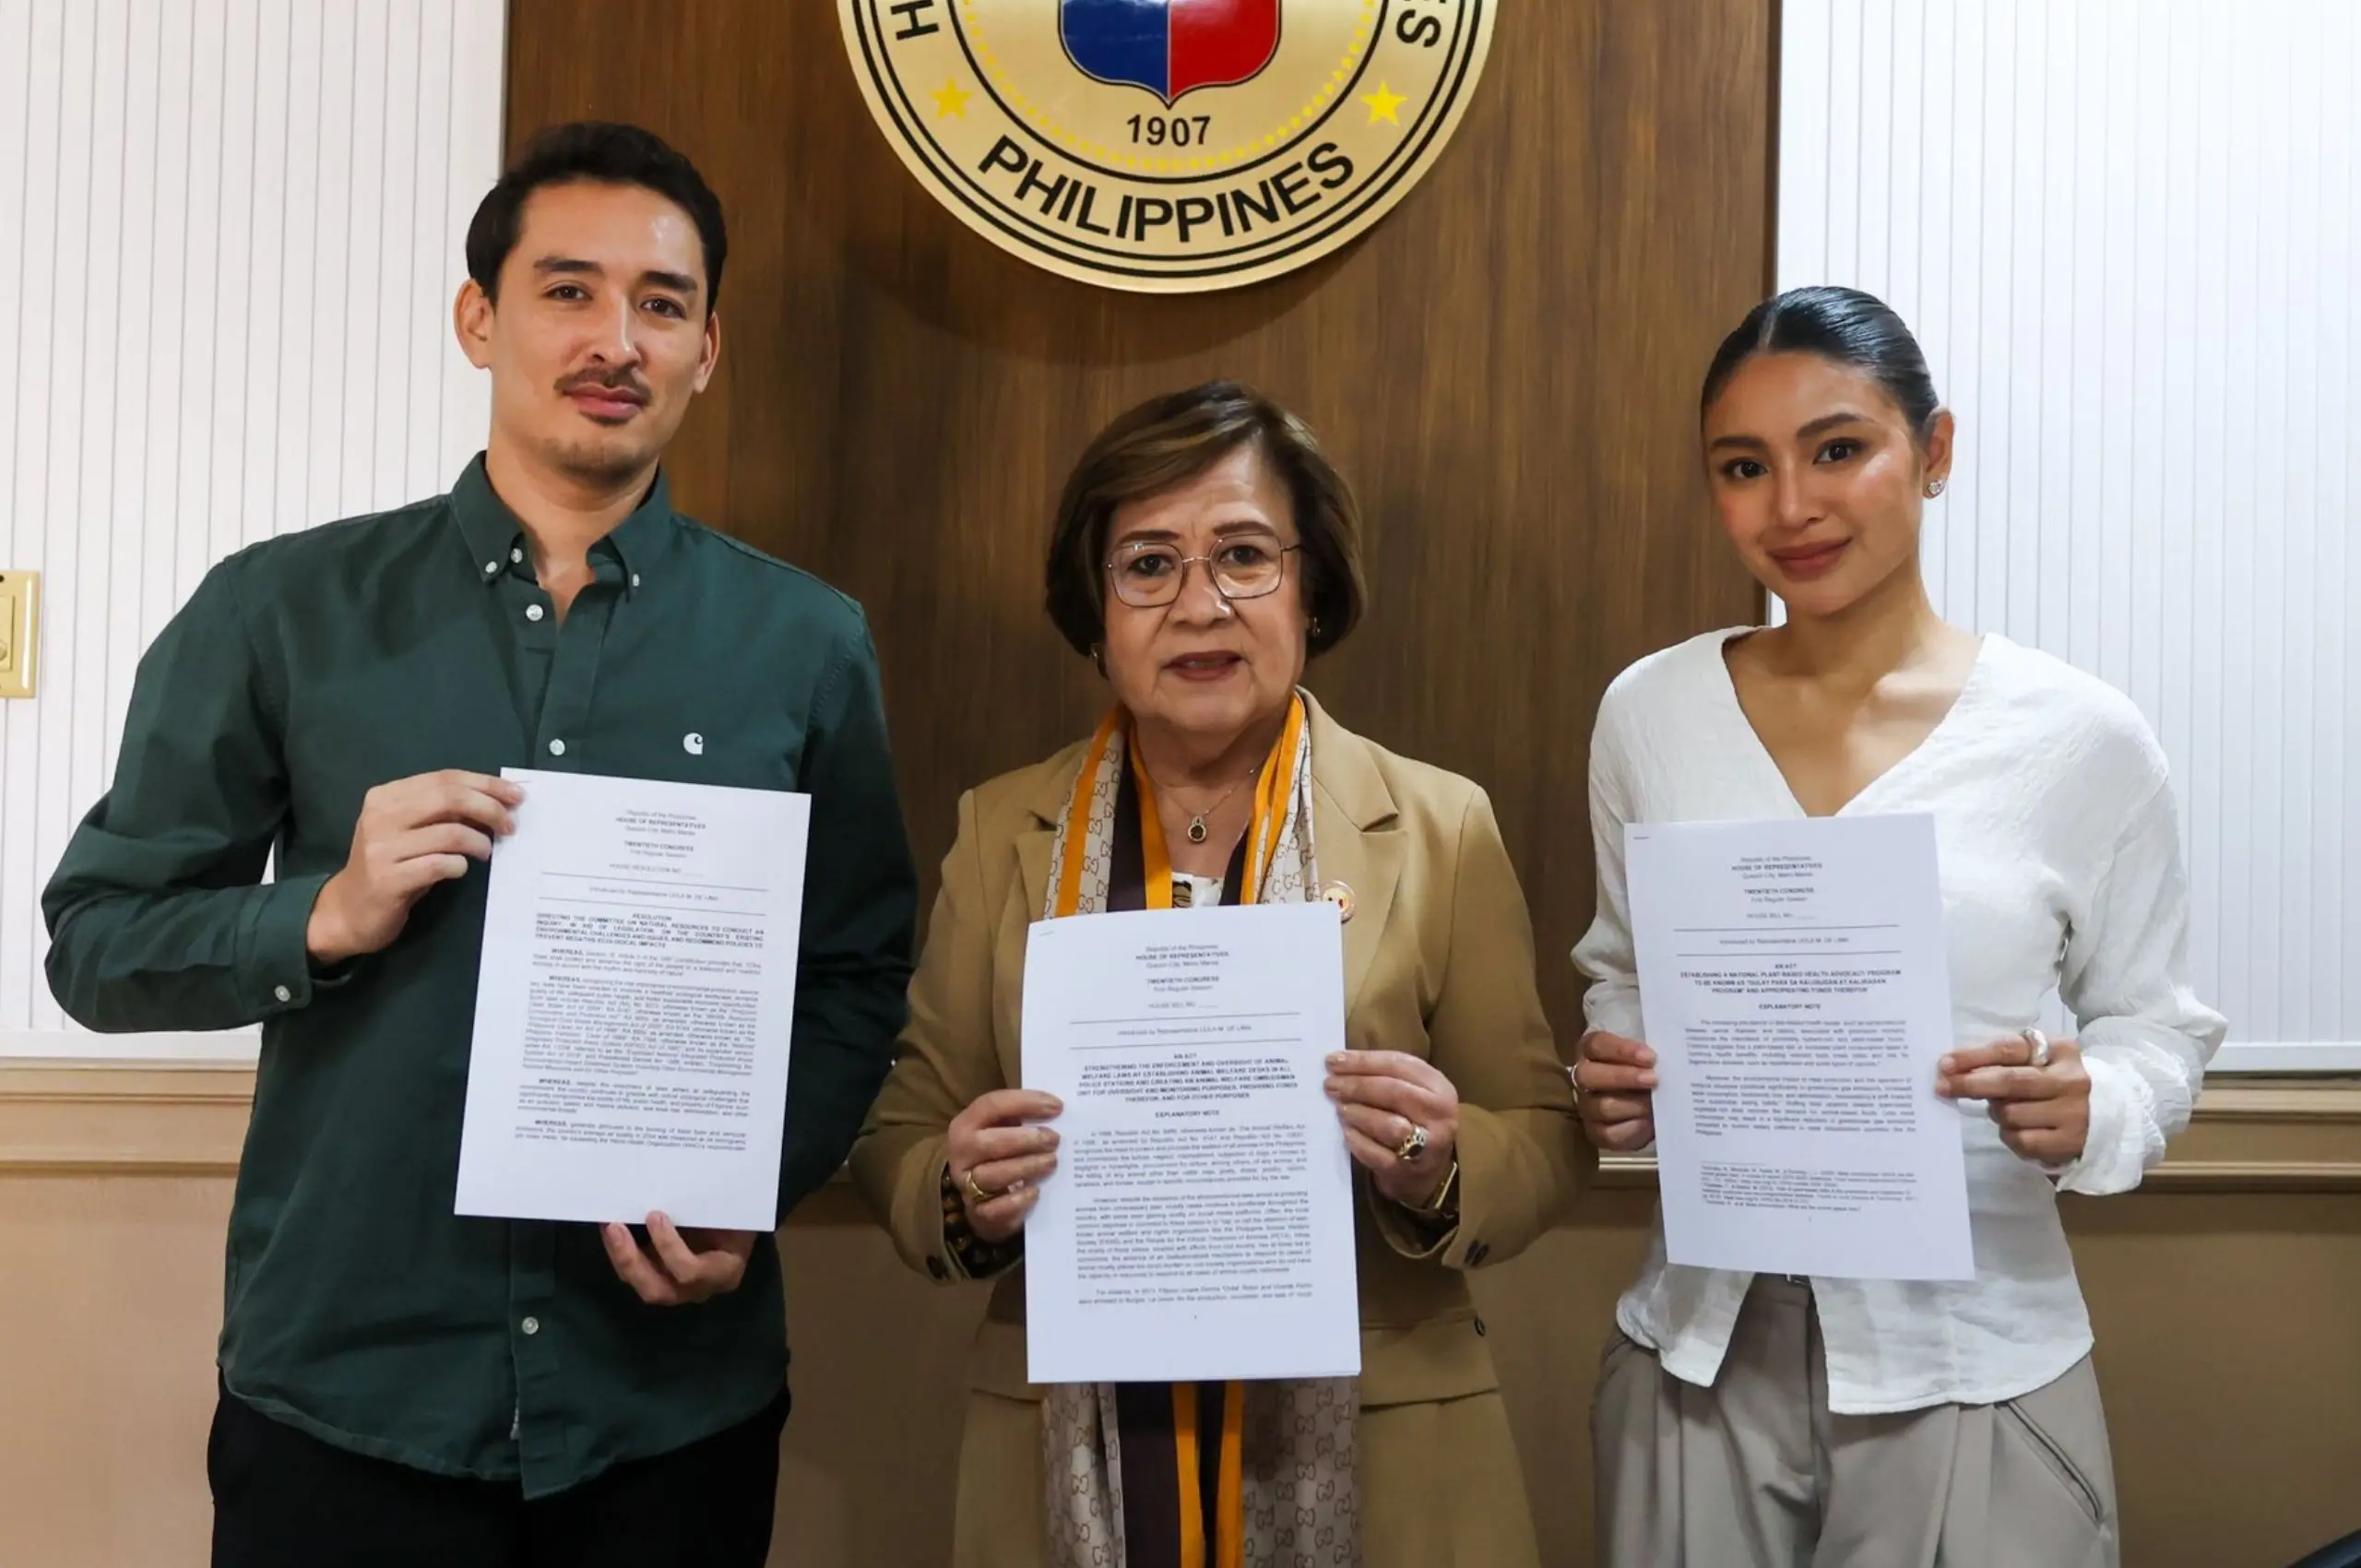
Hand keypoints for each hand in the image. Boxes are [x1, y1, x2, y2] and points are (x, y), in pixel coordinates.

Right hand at [307, 770, 522, 962]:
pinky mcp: (388, 879)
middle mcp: (380, 816)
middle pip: (449, 798)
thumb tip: (495, 800)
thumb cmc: (389, 867)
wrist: (348, 911)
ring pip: (449, 832)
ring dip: (478, 842)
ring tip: (486, 852)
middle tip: (509, 825)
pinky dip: (460, 865)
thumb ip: (443, 813)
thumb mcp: (411, 831)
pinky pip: (440, 864)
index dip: (485, 784)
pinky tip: (461, 869)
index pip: (445, 778)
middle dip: (489, 808)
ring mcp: (381, 848)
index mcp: (387, 796)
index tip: (516, 795)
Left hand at [600, 1213, 757, 1305]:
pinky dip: (620, 1251)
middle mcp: (698, 1288)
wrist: (740, 1220)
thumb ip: (713, 1206)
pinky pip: (635, 1273)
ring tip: (608, 1225)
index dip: (669, 1248)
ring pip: (641, 1283)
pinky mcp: (660, 1276)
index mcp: (724, 1272)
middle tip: (615, 1227)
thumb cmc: (739, 1214)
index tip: (655, 1215)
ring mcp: (677, 1287)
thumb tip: (683, 1182)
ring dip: (620, 1256)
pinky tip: (610, 1227)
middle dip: (632, 1261)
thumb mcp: (733, 1211)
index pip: (691, 1272)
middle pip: (658, 1290)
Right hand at [947, 1089, 1062, 1244]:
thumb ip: (1023, 1118)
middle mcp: (961, 1154)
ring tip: (1051, 1162)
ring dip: (1027, 1167)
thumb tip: (1057, 1110)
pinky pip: (996, 1208)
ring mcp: (966, 1185)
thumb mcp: (1004, 1129)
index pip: (992, 1105)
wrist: (985, 1198)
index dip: (1026, 1102)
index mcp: (966, 1124)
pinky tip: (1036, 1191)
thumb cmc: (1000, 1153)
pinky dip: (1018, 1199)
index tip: (1057, 1106)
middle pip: (991, 1143)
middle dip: (1027, 1140)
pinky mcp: (978, 1213)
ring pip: (993, 1175)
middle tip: (1055, 1139)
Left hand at [1325, 1050, 1459, 1206]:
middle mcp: (1438, 1115)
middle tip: (1330, 1085)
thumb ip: (1384, 1076)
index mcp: (1439, 1087)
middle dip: (1357, 1086)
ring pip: (1389, 1124)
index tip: (1333, 1060)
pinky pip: (1377, 1154)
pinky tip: (1346, 1132)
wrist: (1428, 1172)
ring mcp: (1427, 1146)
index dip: (1363, 1061)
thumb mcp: (1412, 1093)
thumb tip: (1340, 1064)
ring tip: (1340, 1109)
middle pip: (1394, 1091)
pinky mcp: (1407, 1171)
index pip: (1399, 1064)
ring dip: (1359, 1113)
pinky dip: (1358, 1141)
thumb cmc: (1414, 1121)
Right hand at [1573, 1031, 1656, 1153]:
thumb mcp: (1648, 1056)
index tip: (1650, 1057)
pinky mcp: (1597, 1133)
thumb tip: (1667, 1059)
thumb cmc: (1649, 1068)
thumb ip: (1650, 1055)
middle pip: (1589, 1075)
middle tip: (1654, 1079)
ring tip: (1655, 1103)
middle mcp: (1583, 1078)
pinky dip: (1633, 1129)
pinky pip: (1610, 1134)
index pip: (1597, 1045)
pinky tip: (1650, 1122)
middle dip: (1623, 1077)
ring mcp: (1587, 1107)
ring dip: (1633, 1105)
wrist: (1653, 1098)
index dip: (1621, 1050)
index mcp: (1591, 1050)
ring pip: (1601, 1106)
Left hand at [1938, 1035, 2091, 1166]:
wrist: (2103, 1114)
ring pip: (2010, 1114)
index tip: (1945, 1063)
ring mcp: (2073, 1113)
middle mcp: (2070, 1080)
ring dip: (1997, 1112)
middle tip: (1943, 1087)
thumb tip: (1954, 1069)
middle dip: (1971, 1084)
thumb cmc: (2055, 1081)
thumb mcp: (2039, 1060)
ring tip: (2006, 1109)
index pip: (2010, 1049)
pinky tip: (2018, 1128)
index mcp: (2060, 1051)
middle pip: (2009, 1081)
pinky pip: (2021, 1140)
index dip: (1974, 1056)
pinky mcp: (2069, 1142)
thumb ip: (2004, 1060)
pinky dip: (2009, 1135)